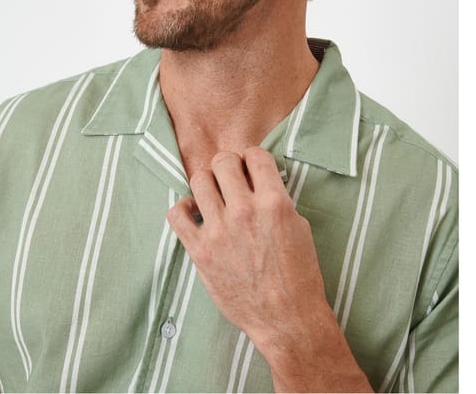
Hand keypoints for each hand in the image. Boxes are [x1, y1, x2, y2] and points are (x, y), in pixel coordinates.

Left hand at [166, 147, 371, 392]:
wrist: (286, 319)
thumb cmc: (298, 275)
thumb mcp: (298, 227)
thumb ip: (276, 199)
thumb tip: (257, 182)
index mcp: (274, 202)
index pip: (255, 155)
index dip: (252, 159)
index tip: (250, 168)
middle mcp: (245, 211)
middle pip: (223, 161)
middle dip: (228, 166)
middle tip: (231, 179)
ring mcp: (219, 230)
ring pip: (199, 180)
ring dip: (208, 183)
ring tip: (213, 195)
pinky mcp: (200, 250)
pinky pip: (176, 214)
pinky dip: (183, 208)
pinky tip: (195, 213)